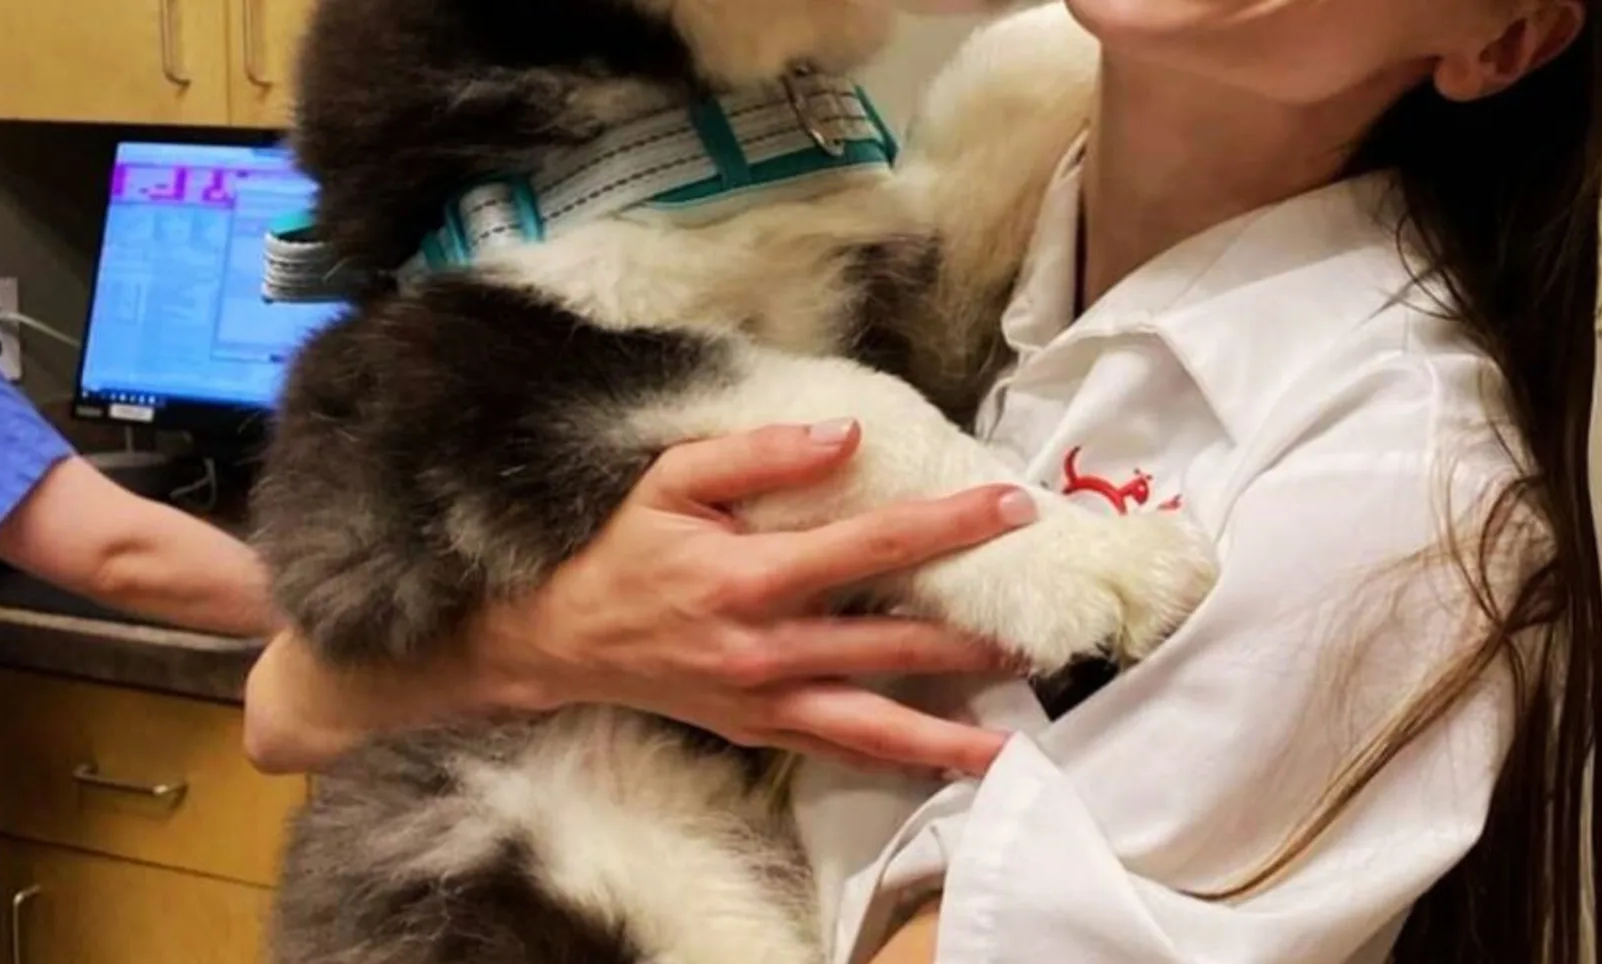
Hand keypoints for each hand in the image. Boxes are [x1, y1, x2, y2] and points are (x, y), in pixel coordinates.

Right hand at [467, 419, 1035, 776]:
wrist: (560, 640)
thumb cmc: (621, 549)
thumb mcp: (672, 479)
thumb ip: (758, 454)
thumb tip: (846, 436)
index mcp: (750, 577)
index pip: (871, 546)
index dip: (946, 527)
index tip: (1011, 506)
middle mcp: (765, 648)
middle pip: (891, 646)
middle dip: (971, 639)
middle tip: (1042, 633)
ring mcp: (763, 701)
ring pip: (871, 726)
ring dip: (945, 735)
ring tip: (1011, 741)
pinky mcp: (758, 732)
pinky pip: (837, 753)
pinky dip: (892, 763)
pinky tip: (945, 765)